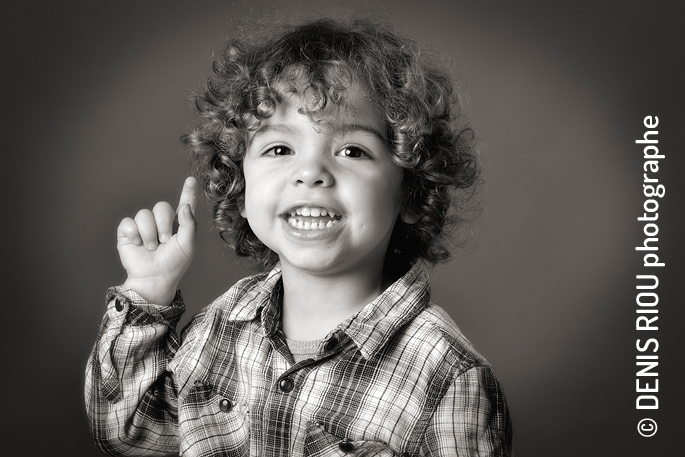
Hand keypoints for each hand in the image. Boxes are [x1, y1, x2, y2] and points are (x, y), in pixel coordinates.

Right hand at [117, 177, 196, 304]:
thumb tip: (185, 206)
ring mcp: (143, 227)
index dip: (187, 192)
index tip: (191, 180)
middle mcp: (161, 222)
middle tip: (164, 241)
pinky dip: (134, 234)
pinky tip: (137, 244)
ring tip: (151, 247)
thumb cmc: (173, 264)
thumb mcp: (187, 245)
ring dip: (149, 233)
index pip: (184, 204)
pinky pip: (128, 222)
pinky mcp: (128, 232)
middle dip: (163, 224)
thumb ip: (189, 224)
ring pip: (144, 214)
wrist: (153, 278)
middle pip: (161, 206)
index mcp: (178, 224)